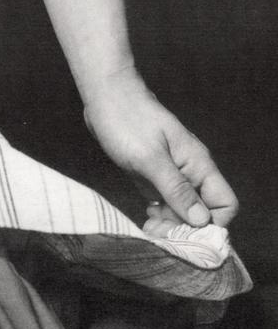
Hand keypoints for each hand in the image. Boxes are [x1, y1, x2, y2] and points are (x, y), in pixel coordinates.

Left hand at [82, 69, 237, 230]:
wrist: (104, 93)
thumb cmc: (127, 119)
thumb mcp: (150, 158)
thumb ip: (176, 189)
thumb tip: (202, 221)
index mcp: (198, 164)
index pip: (224, 204)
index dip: (212, 225)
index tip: (186, 235)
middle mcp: (190, 171)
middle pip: (203, 212)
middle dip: (187, 229)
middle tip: (160, 233)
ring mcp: (172, 173)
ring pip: (184, 210)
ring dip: (172, 224)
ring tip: (151, 228)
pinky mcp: (154, 174)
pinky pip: (166, 202)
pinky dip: (160, 214)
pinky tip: (147, 217)